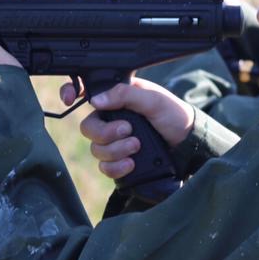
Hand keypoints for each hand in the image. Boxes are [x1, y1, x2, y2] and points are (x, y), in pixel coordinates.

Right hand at [60, 77, 195, 179]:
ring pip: (96, 149)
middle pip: (88, 128)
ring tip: (137, 146)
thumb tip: (95, 101)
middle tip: (129, 131)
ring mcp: (115, 142)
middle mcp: (112, 119)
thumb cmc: (173, 115)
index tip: (71, 100)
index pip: (86, 92)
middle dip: (106, 133)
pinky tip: (131, 163)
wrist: (188, 144)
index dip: (71, 92)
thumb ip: (125, 95)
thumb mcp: (153, 99)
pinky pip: (105, 167)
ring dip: (115, 150)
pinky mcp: (120, 162)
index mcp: (117, 98)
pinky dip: (116, 167)